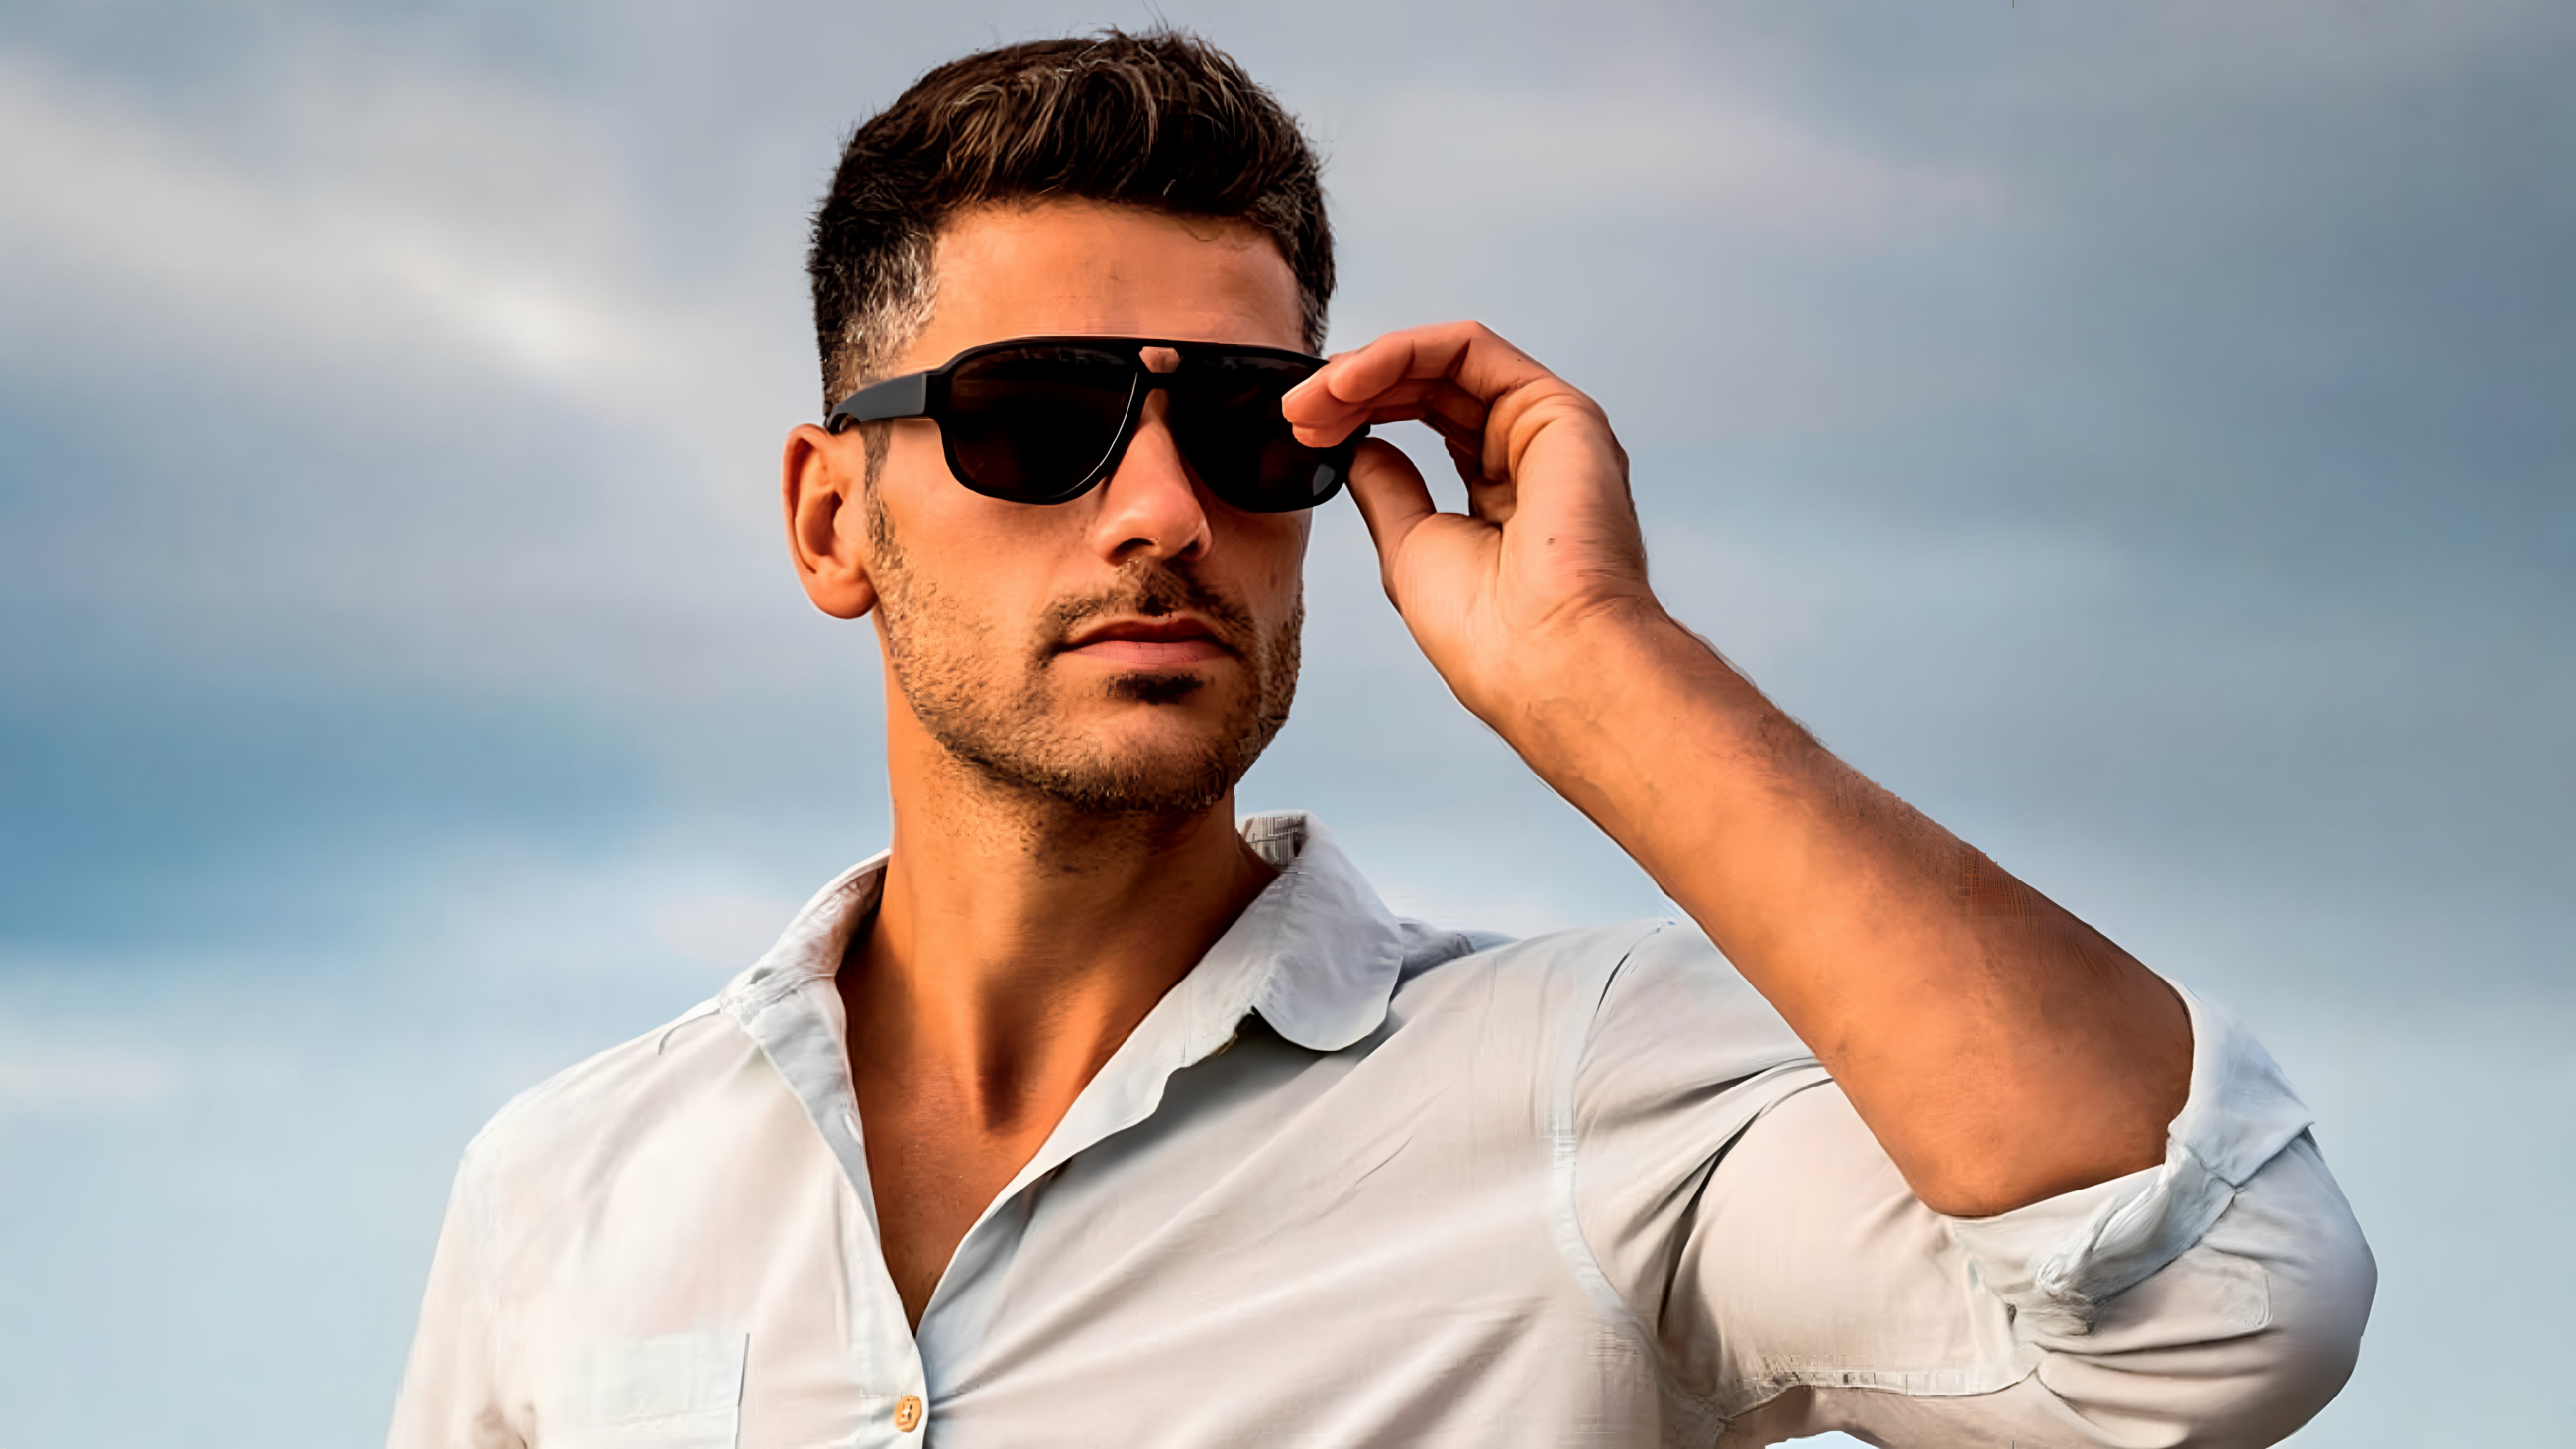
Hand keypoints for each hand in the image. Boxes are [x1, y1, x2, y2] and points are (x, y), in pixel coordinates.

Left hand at [1283, 322, 1658, 721]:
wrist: (1542, 659)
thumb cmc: (1484, 631)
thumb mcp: (1410, 546)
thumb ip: (1389, 488)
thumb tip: (1362, 444)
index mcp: (1504, 493)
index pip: (1430, 421)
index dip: (1363, 413)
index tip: (1303, 430)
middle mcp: (1531, 453)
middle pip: (1434, 387)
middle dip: (1354, 391)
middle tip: (1296, 412)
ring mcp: (1546, 428)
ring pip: (1448, 360)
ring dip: (1369, 369)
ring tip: (1312, 399)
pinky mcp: (1557, 408)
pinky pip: (1470, 348)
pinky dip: (1402, 353)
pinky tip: (1348, 380)